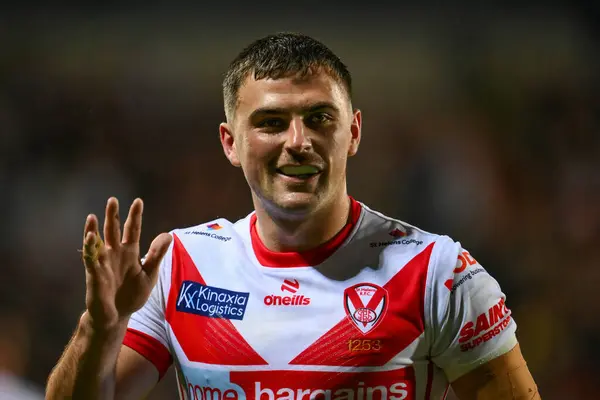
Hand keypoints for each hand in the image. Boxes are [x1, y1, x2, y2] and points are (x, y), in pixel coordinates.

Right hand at [81, 198, 171, 331]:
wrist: (117, 316)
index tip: (138, 201)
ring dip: (93, 229)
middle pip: (112, 231)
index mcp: (129, 252)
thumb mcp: (149, 274)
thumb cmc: (132, 295)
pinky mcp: (95, 275)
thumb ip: (157, 255)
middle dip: (112, 216)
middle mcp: (115, 254)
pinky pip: (91, 260)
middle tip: (112, 200)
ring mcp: (103, 263)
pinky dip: (89, 249)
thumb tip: (168, 234)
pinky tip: (89, 238)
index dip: (134, 216)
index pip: (132, 230)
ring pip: (97, 242)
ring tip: (92, 216)